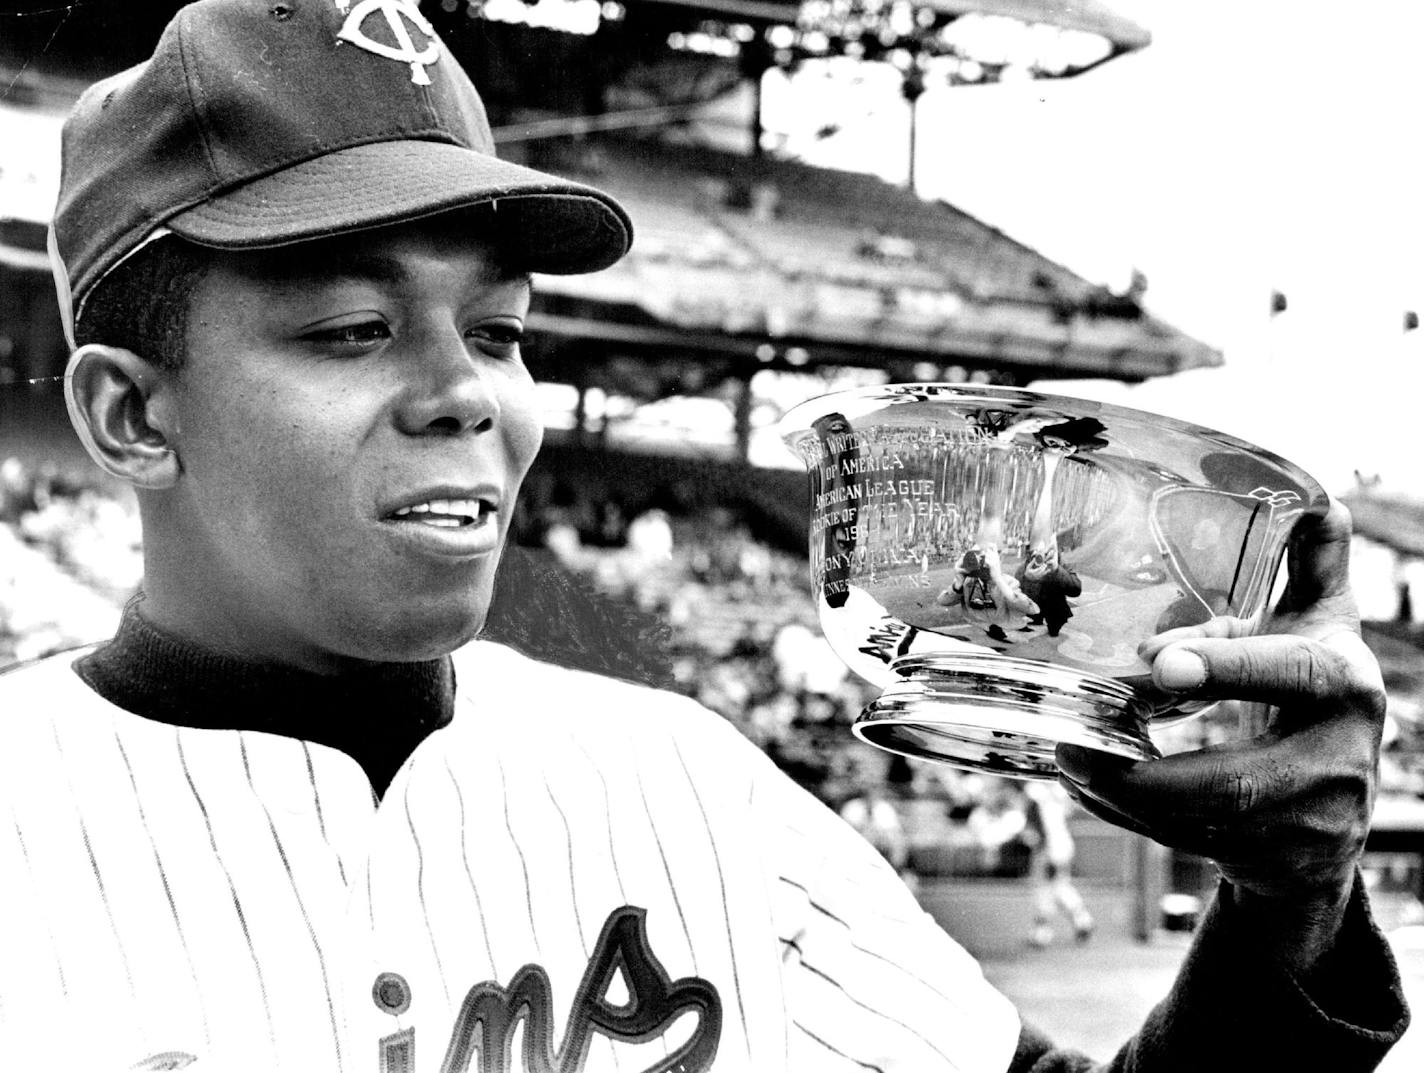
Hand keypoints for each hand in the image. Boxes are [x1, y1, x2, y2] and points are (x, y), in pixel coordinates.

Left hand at [1056, 501, 1384, 970]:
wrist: (1341, 810)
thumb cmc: (1315, 696)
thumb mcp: (1321, 628)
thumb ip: (1311, 569)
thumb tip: (1324, 503)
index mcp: (1342, 685)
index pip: (1292, 673)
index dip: (1228, 667)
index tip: (1156, 661)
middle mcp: (1334, 760)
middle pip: (1235, 778)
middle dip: (1146, 770)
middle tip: (1073, 743)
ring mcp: (1304, 821)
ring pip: (1200, 820)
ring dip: (1122, 794)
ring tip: (1068, 757)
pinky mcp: (1269, 858)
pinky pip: (1187, 842)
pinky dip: (1129, 813)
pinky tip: (1091, 782)